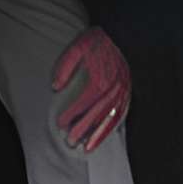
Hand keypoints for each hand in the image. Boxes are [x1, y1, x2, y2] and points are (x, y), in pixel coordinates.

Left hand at [51, 27, 130, 152]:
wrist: (122, 35)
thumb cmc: (97, 42)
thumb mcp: (78, 47)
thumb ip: (65, 67)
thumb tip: (55, 87)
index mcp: (100, 78)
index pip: (84, 102)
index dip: (71, 114)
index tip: (60, 124)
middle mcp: (113, 89)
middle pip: (96, 114)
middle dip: (83, 130)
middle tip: (70, 142)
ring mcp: (122, 93)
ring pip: (109, 119)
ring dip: (98, 135)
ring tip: (86, 148)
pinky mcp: (127, 95)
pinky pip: (119, 116)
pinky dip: (110, 128)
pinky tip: (101, 137)